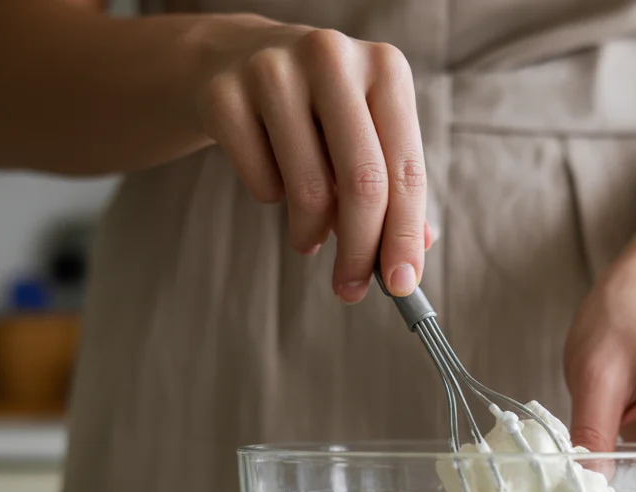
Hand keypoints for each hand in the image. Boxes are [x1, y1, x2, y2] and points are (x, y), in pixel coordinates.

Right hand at [190, 18, 433, 300]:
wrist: (236, 58)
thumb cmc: (320, 110)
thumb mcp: (369, 134)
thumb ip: (396, 191)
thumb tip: (412, 259)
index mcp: (385, 67)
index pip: (406, 170)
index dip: (405, 235)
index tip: (402, 285)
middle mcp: (333, 58)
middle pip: (363, 183)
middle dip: (360, 251)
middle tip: (351, 289)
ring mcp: (273, 71)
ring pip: (307, 189)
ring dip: (311, 232)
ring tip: (308, 235)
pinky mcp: (223, 95)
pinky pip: (261, 183)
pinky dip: (271, 198)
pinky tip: (272, 178)